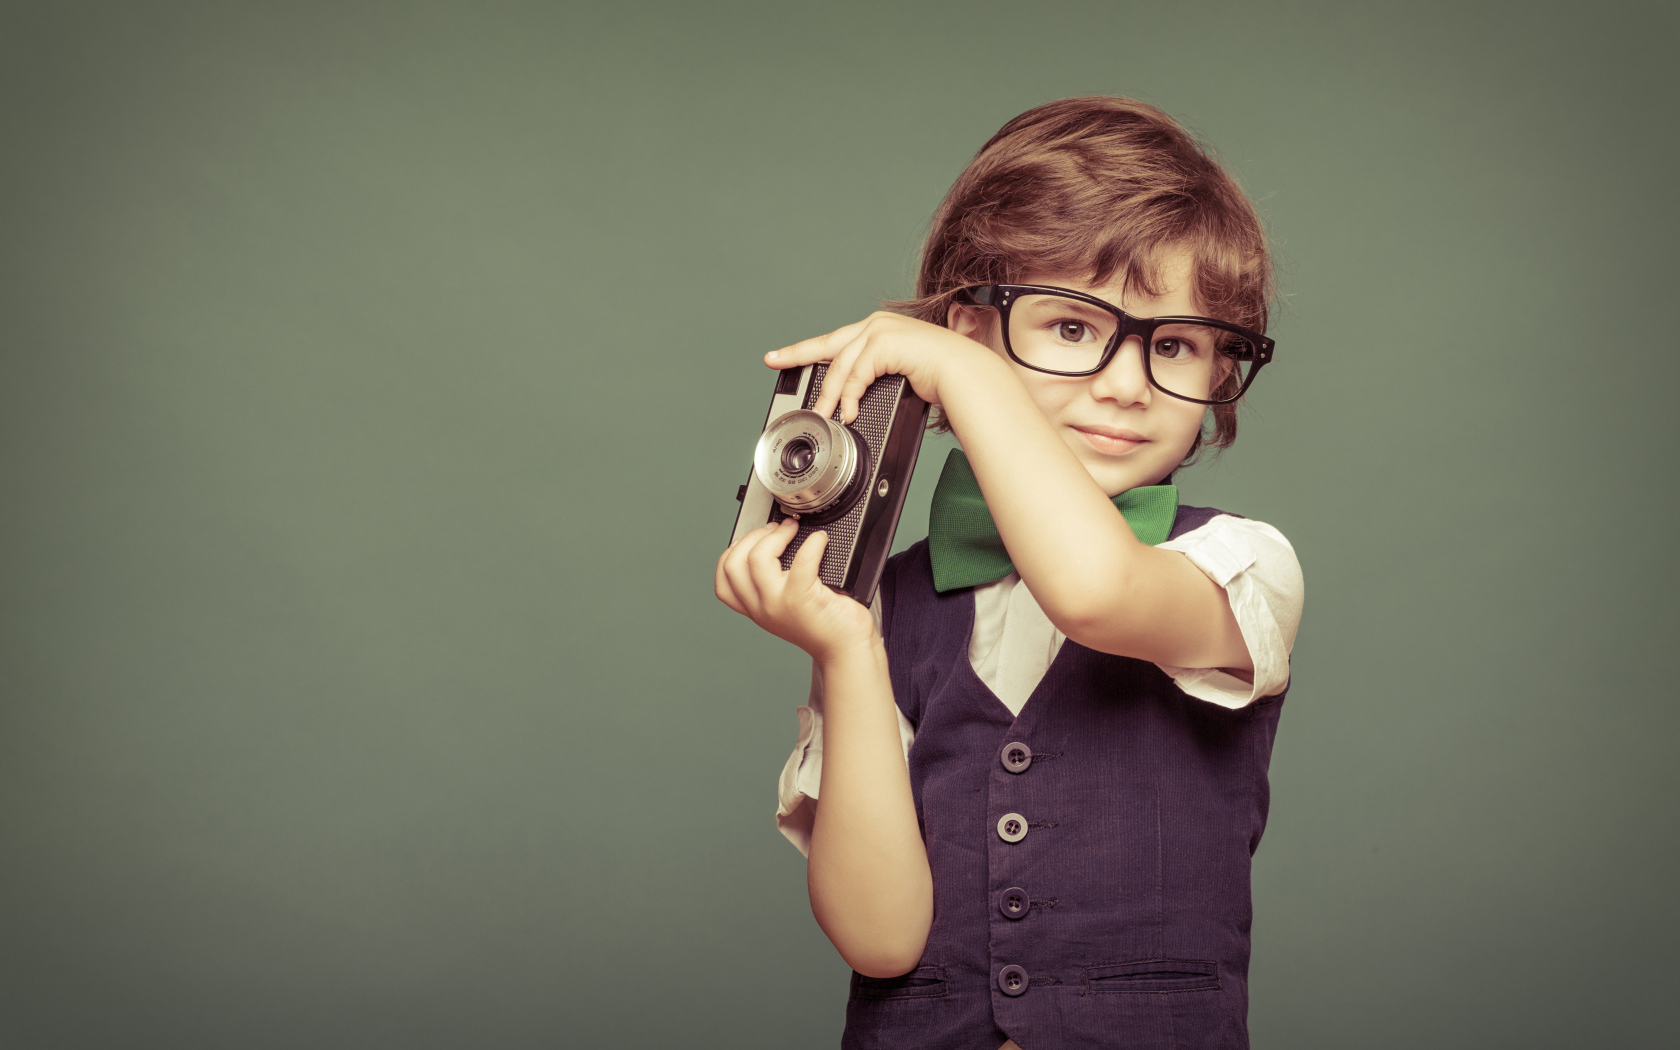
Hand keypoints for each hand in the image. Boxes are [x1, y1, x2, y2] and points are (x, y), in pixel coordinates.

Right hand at [715, 518, 877, 659]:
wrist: (846, 650)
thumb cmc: (824, 624)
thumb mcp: (786, 607)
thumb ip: (773, 584)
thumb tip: (775, 542)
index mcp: (755, 608)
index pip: (724, 578)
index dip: (735, 550)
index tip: (755, 538)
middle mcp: (761, 608)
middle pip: (734, 563)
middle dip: (754, 535)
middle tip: (778, 528)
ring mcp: (778, 604)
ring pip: (757, 558)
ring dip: (776, 534)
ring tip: (793, 529)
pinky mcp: (802, 600)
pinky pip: (801, 561)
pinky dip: (812, 544)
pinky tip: (820, 541)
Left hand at [764, 312, 989, 423]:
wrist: (965, 374)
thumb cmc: (942, 378)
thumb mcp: (899, 376)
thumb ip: (876, 379)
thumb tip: (856, 401)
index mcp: (880, 329)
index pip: (837, 341)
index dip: (809, 350)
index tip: (786, 356)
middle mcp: (877, 324)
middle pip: (827, 344)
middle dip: (797, 354)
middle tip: (774, 361)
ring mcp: (880, 330)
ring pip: (840, 365)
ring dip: (829, 395)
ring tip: (824, 414)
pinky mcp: (884, 343)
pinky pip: (856, 374)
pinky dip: (849, 396)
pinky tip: (848, 412)